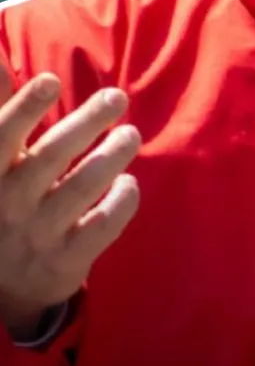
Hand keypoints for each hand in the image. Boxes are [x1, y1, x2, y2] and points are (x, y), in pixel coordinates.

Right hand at [0, 74, 141, 339]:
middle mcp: (7, 205)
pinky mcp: (66, 260)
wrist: (5, 285)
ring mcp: (37, 234)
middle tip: (117, 96)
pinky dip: (120, 202)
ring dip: (111, 156)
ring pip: (80, 189)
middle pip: (50, 157)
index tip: (51, 80)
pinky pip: (102, 226)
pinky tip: (128, 183)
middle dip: (86, 122)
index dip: (22, 109)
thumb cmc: (4, 200)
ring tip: (130, 134)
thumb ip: (0, 112)